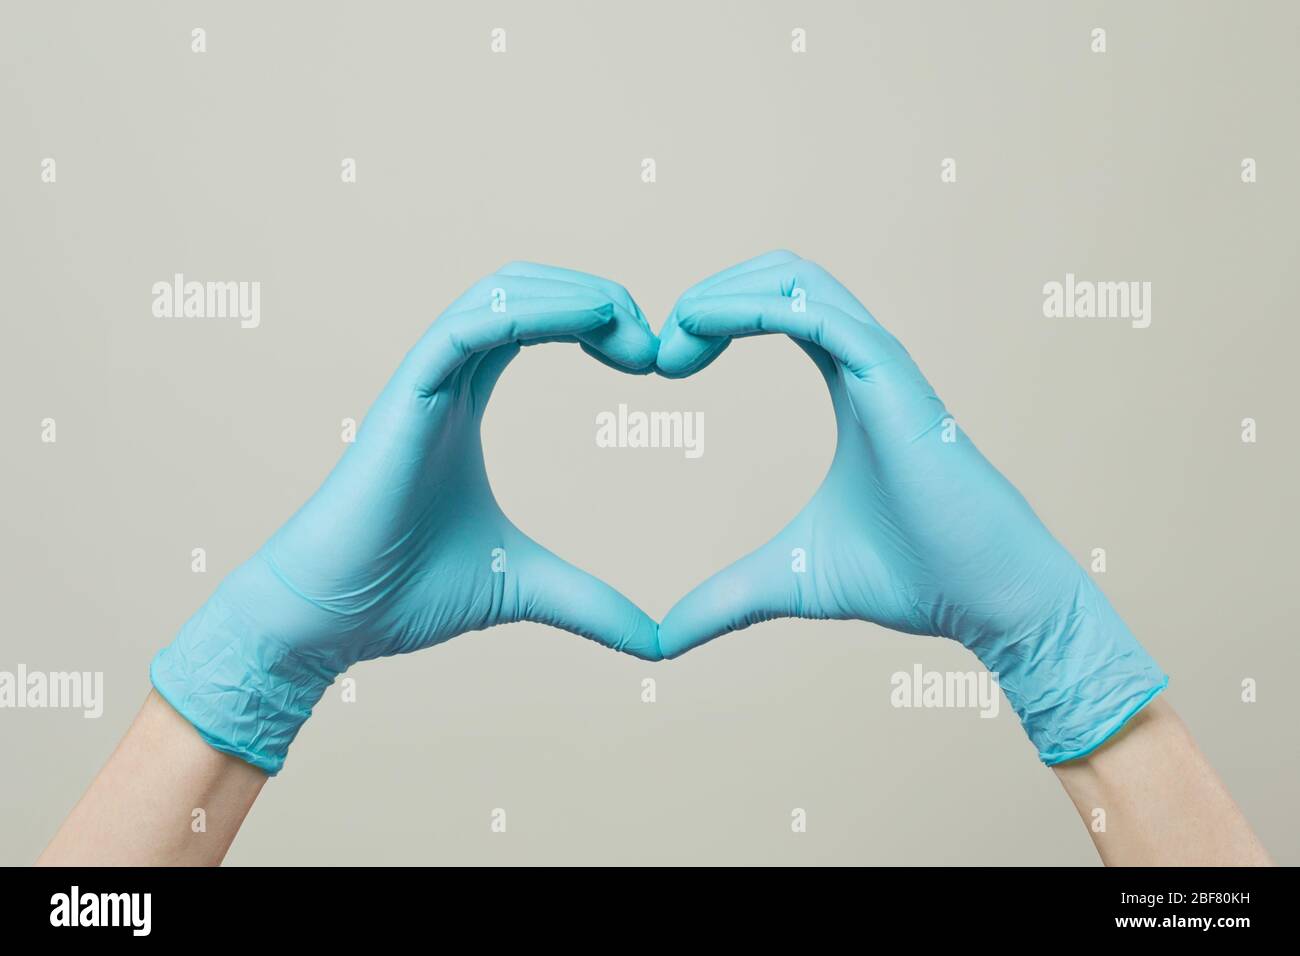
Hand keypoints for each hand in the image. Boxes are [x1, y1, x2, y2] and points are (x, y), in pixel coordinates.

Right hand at [152, 264, 662, 773]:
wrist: (329, 622)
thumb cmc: (404, 594)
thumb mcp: (526, 587)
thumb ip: (593, 603)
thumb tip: (658, 643)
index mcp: (464, 401)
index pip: (534, 322)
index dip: (595, 320)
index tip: (651, 359)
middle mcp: (443, 381)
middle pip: (522, 290)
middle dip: (594, 298)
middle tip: (652, 344)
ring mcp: (420, 385)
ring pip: (496, 293)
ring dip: (570, 294)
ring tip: (628, 329)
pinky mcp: (401, 401)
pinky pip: (464, 330)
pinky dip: (528, 313)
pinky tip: (589, 323)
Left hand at [655, 251, 1166, 763]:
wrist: (989, 603)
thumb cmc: (910, 580)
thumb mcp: (788, 579)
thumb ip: (723, 599)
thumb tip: (661, 642)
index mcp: (848, 387)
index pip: (777, 308)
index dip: (714, 317)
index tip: (665, 365)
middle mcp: (866, 364)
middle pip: (783, 274)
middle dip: (711, 292)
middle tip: (660, 350)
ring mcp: (884, 367)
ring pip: (800, 278)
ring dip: (724, 291)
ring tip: (675, 335)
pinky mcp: (895, 382)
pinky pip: (819, 315)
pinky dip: (753, 307)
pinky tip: (699, 329)